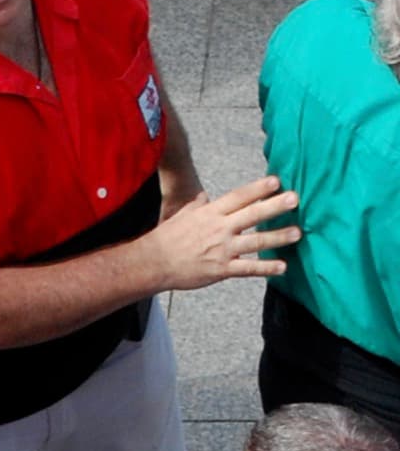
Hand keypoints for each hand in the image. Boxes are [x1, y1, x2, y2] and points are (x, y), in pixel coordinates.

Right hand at [153, 175, 299, 290]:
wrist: (154, 263)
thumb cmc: (167, 237)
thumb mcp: (183, 214)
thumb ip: (199, 205)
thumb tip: (204, 197)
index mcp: (211, 212)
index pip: (239, 197)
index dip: (258, 188)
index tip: (276, 181)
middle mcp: (220, 229)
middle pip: (252, 215)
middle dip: (274, 207)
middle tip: (295, 199)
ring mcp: (222, 250)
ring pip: (255, 242)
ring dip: (278, 238)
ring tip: (297, 233)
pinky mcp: (221, 270)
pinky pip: (247, 269)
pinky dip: (266, 268)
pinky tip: (282, 267)